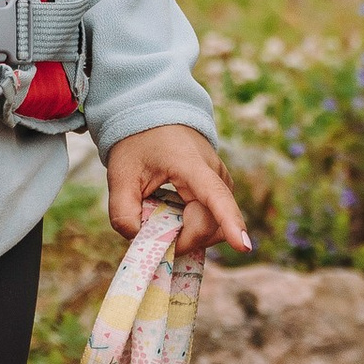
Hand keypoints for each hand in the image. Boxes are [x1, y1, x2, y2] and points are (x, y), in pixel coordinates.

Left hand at [105, 123, 251, 263]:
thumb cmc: (138, 143)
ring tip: (159, 216)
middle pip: (209, 225)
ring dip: (187, 234)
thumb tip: (140, 242)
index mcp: (191, 165)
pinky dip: (191, 227)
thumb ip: (122, 212)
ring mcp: (221, 183)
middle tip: (148, 233)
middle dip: (181, 240)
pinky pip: (212, 221)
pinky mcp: (220, 190)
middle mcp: (216, 174)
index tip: (243, 247)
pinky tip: (171, 215)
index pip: (216, 197)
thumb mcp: (120, 175)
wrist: (154, 117)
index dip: (230, 223)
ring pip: (213, 227)